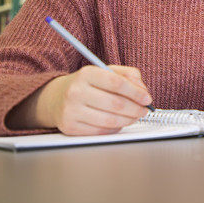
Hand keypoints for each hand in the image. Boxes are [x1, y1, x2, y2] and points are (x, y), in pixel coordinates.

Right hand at [33, 65, 152, 134]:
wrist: (56, 98)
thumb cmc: (88, 84)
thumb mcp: (107, 71)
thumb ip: (129, 75)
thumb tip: (143, 91)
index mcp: (87, 73)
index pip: (117, 83)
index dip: (136, 93)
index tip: (147, 99)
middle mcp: (76, 91)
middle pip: (115, 104)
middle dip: (136, 109)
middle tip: (144, 110)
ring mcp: (71, 111)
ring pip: (110, 120)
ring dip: (128, 120)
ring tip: (135, 116)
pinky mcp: (70, 127)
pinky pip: (101, 131)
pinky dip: (115, 128)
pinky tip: (119, 122)